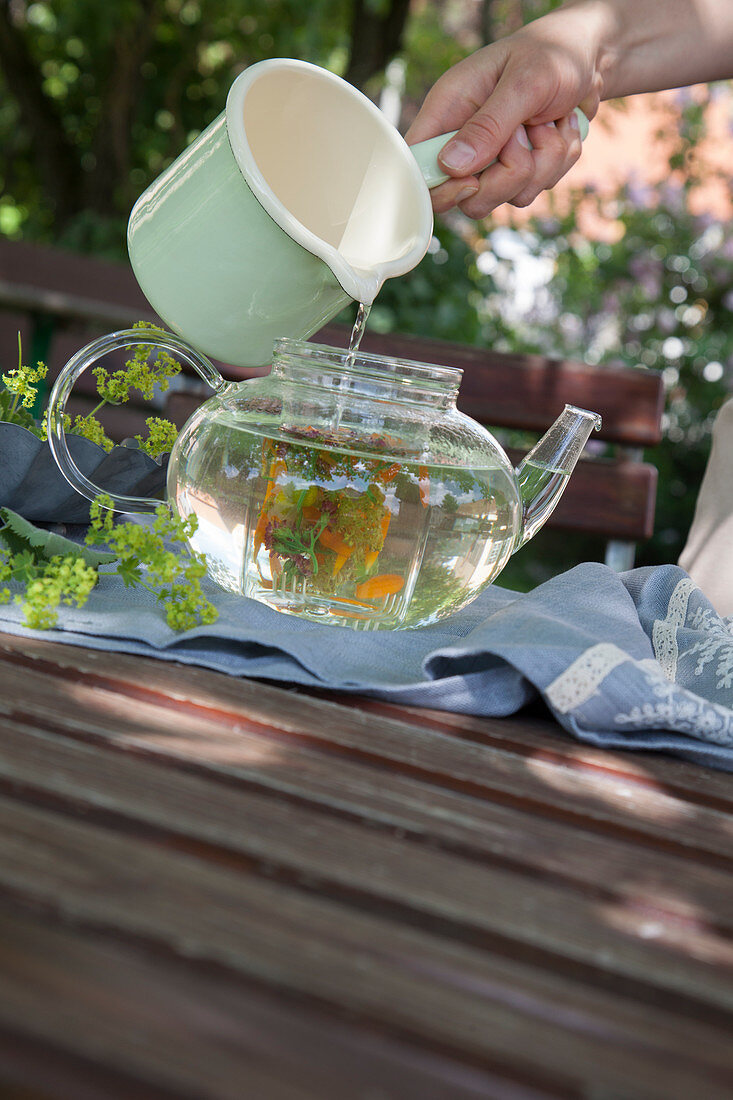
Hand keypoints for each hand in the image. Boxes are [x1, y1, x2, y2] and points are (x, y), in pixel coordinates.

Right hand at [405, 8, 605, 217]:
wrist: (591, 55)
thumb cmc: (554, 52)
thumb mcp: (524, 82)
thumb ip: (489, 124)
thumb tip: (451, 166)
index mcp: (449, 110)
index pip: (419, 167)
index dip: (440, 188)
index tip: (472, 182)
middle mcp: (465, 139)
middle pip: (468, 198)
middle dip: (507, 176)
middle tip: (526, 135)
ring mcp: (492, 159)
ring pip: (507, 197)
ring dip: (542, 163)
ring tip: (549, 121)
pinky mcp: (519, 170)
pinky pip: (533, 190)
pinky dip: (557, 162)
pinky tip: (559, 128)